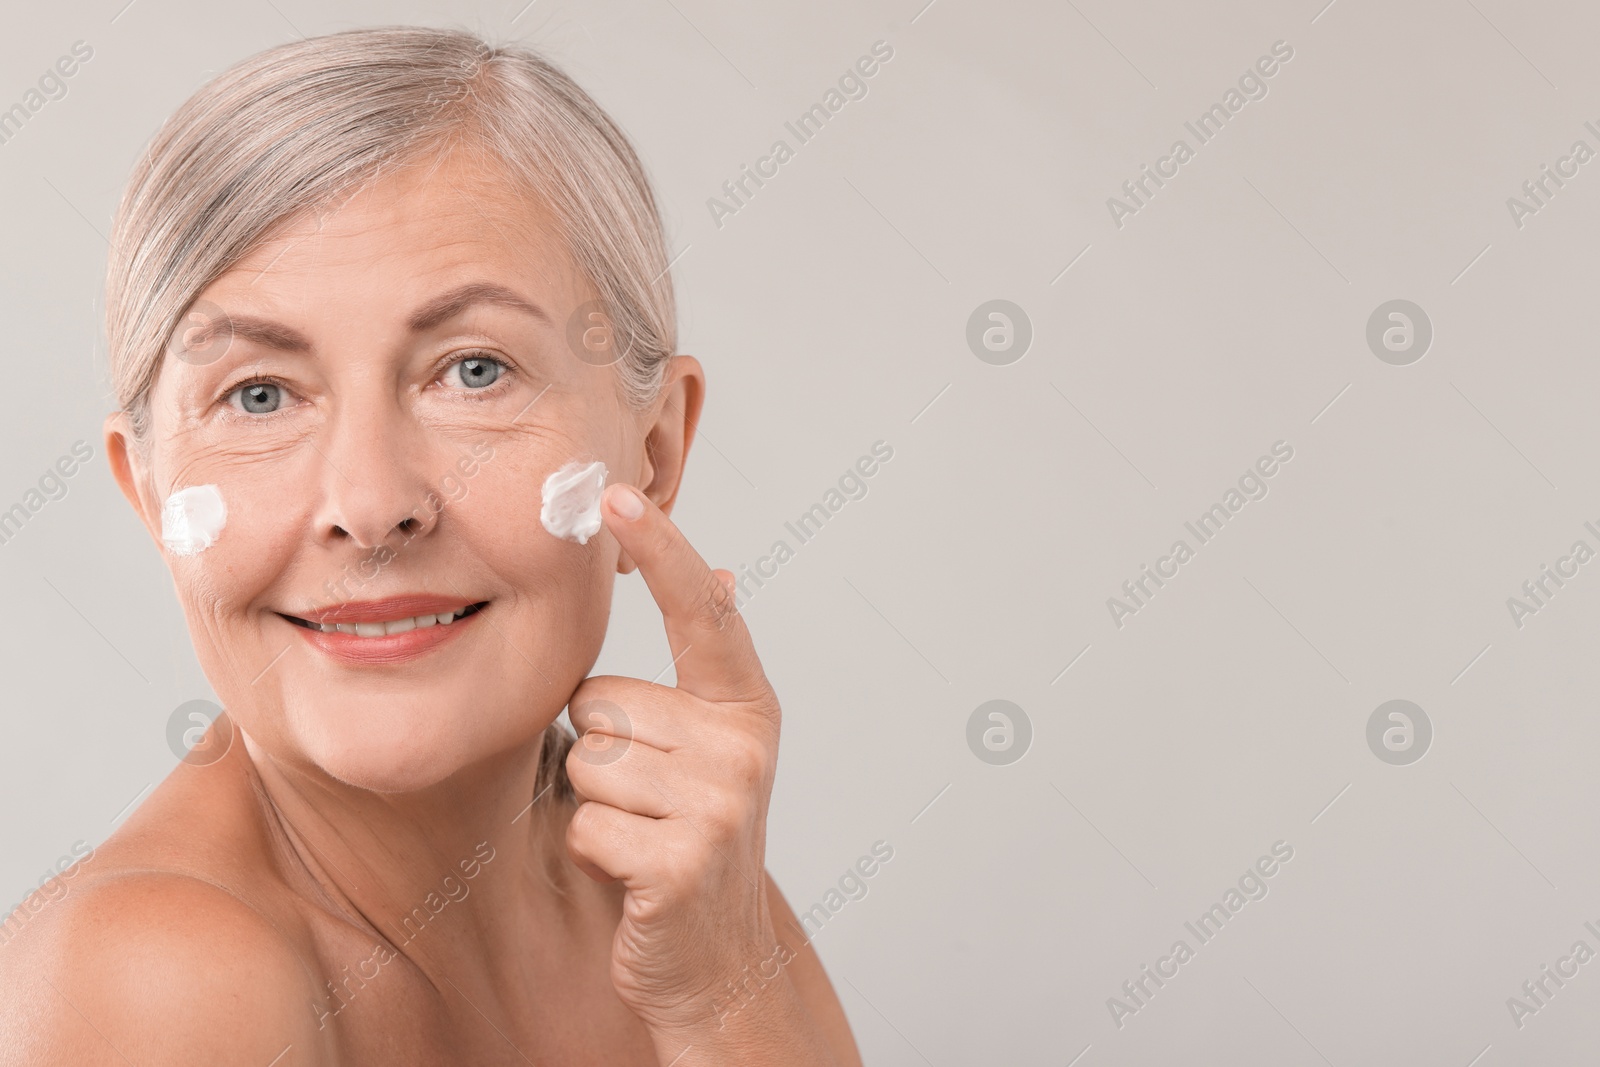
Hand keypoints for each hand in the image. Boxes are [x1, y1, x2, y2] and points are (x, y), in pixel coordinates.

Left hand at [564, 481, 782, 1037]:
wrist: (715, 959)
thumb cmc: (690, 836)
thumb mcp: (710, 746)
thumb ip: (701, 667)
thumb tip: (724, 573)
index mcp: (746, 705)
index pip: (702, 611)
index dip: (661, 548)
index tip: (613, 495)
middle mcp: (744, 745)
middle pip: (601, 701)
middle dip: (600, 749)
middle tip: (645, 799)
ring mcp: (720, 804)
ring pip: (587, 761)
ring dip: (594, 805)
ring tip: (641, 835)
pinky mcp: (681, 862)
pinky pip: (585, 822)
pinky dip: (593, 850)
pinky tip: (633, 874)